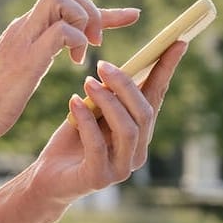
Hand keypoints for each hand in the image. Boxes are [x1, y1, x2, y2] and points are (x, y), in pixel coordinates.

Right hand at [0, 0, 139, 143]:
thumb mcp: (21, 71)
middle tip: (96, 41)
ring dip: (84, 20)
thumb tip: (55, 52)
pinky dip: (76, 42)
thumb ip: (38, 55)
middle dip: (91, 8)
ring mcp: (24, 38)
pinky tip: (75, 63)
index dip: (101, 8)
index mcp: (24, 30)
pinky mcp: (27, 56)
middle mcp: (24, 27)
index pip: (64, 1)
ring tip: (87, 49)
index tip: (132, 16)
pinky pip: (62, 30)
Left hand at [31, 40, 187, 204]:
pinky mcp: (99, 178)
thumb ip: (107, 98)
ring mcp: (120, 168)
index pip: (156, 98)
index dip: (166, 71)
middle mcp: (136, 153)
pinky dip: (86, 120)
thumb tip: (117, 69)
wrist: (47, 179)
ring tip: (87, 82)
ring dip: (108, 101)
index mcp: (138, 134)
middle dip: (126, 86)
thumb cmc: (71, 142)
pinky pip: (98, 145)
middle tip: (103, 65)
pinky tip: (73, 102)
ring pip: (127, 129)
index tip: (176, 42)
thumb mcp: (91, 113)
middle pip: (144, 113)